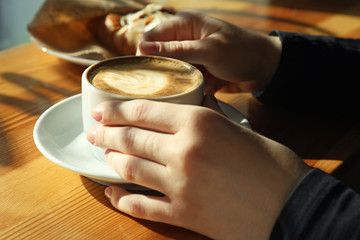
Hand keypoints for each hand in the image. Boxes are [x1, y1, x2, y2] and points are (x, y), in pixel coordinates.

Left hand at [86, 99, 309, 239]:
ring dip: (111, 160)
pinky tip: (113, 192)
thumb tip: (191, 108)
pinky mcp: (183, 214)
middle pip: (131, 138)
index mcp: (198, 122)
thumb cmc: (271, 164)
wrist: (292, 206)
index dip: (116, 110)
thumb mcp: (238, 128)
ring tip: (103, 154)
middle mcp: (183, 151)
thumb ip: (208, 119)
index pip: (144, 110)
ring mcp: (180, 185)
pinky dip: (122, 199)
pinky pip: (141, 206)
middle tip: (93, 131)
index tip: (101, 111)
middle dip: (106, 133)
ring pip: (130, 169)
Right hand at [138, 10, 281, 92]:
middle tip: (177, 81)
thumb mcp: (209, 50)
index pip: (150, 38)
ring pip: (171, 71)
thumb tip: (143, 48)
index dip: (146, 55)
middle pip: (158, 57)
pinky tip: (209, 84)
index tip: (148, 74)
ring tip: (200, 82)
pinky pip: (185, 80)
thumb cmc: (241, 52)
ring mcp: (190, 55)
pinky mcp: (197, 69)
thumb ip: (177, 50)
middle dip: (166, 71)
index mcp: (184, 24)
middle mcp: (183, 38)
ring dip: (182, 80)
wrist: (266, 68)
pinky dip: (194, 85)